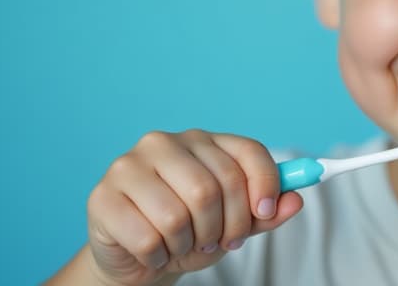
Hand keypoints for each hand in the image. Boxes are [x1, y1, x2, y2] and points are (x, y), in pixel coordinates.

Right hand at [84, 130, 301, 285]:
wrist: (136, 255)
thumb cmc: (190, 231)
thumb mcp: (234, 223)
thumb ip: (265, 212)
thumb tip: (295, 200)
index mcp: (201, 141)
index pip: (247, 152)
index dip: (264, 185)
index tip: (264, 213)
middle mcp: (163, 143)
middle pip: (214, 186)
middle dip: (225, 226)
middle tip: (219, 242)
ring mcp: (128, 166)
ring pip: (178, 214)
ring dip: (188, 243)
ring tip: (183, 244)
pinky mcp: (102, 197)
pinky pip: (147, 237)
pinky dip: (159, 255)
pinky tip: (154, 250)